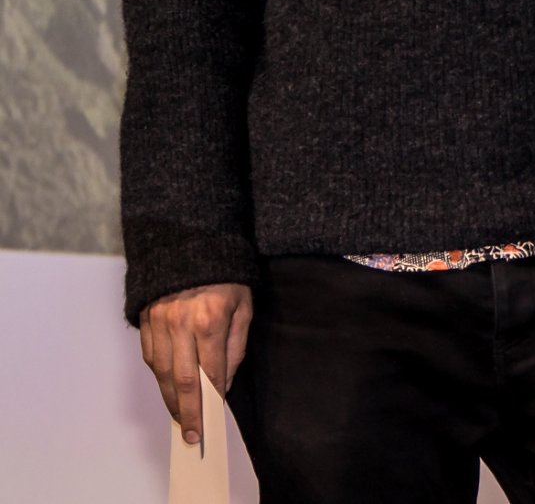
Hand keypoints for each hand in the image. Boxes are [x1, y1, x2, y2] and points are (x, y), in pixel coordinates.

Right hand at [138, 282, 252, 446]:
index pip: (211, 372)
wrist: (189, 243)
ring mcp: (159, 323)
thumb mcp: (244, 305)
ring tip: (180, 419)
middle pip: (182, 380)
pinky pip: (150, 358)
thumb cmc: (226, 276)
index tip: (213, 420)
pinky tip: (168, 390)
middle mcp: (180, 324)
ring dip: (170, 400)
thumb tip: (225, 380)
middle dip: (188, 412)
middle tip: (193, 436)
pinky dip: (159, 378)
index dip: (212, 399)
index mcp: (209, 320)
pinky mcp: (145, 321)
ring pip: (162, 373)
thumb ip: (236, 344)